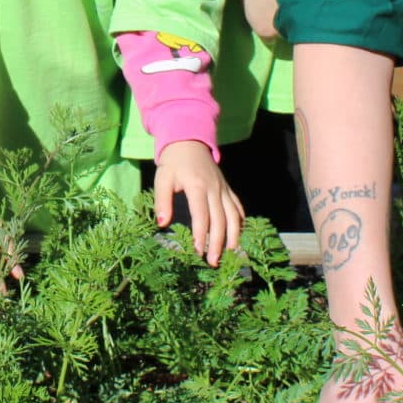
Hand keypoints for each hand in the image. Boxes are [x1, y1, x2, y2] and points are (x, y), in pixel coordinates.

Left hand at [153, 140, 244, 266]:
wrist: (189, 141)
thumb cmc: (173, 162)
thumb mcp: (162, 178)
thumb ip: (162, 200)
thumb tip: (162, 224)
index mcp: (197, 186)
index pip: (202, 215)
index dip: (200, 235)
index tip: (197, 252)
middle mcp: (215, 189)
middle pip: (220, 220)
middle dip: (218, 243)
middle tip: (213, 262)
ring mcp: (224, 189)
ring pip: (234, 216)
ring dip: (233, 237)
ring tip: (229, 255)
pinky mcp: (228, 189)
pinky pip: (238, 208)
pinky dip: (240, 223)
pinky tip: (237, 236)